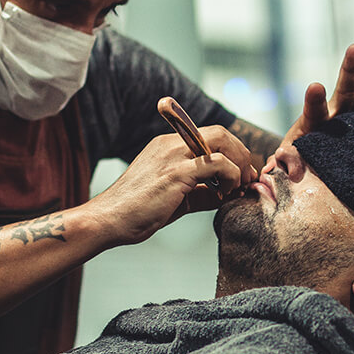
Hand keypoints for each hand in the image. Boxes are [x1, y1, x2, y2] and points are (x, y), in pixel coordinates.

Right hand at [84, 126, 255, 245]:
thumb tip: (226, 194)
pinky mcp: (176, 173)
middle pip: (221, 133)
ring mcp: (173, 155)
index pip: (210, 136)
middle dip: (241, 155)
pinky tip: (225, 194)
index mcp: (167, 145)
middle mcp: (170, 144)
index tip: (240, 176)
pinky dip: (230, 176)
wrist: (108, 220)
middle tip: (245, 180)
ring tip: (238, 187)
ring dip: (239, 164)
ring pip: (222, 141)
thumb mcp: (175, 198)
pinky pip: (217, 163)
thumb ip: (201, 191)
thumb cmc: (136, 212)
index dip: (232, 153)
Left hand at [263, 44, 353, 174]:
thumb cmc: (301, 160)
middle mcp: (336, 113)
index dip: (314, 100)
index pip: (314, 110)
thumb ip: (285, 162)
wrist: (316, 160)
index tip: (315, 86)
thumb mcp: (290, 161)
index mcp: (313, 124)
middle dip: (350, 70)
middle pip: (344, 90)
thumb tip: (279, 168)